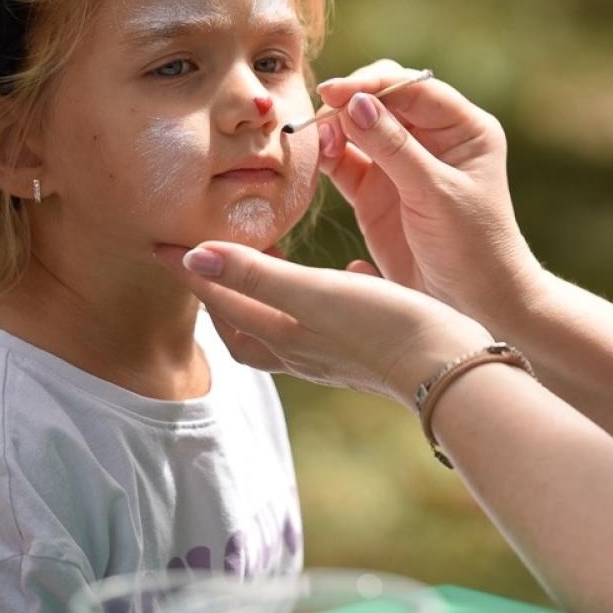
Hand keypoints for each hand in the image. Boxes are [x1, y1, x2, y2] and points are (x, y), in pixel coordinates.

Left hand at [157, 241, 489, 405]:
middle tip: (204, 258)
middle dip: (221, 293)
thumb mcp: (314, 293)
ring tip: (265, 267)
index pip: (220, 301)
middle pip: (245, 324)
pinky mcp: (372, 349)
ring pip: (287, 326)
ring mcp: (339, 354)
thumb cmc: (383, 328)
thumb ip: (255, 275)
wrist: (451, 369)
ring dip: (268, 298)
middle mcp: (304, 351)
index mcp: (282, 336)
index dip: (189, 270)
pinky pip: (335, 324)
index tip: (160, 243)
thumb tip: (192, 258)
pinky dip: (327, 300)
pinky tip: (347, 275)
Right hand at [312, 60, 545, 328]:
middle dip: (351, 101)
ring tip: (319, 142)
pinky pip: (345, 161)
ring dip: (335, 127)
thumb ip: (395, 149)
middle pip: (383, 99)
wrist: (474, 304)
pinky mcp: (375, 190)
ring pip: (359, 127)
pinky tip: (316, 156)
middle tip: (322, 114)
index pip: (414, 89)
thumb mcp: (437, 194)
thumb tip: (356, 103)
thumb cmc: (474, 246)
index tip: (337, 92)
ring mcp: (401, 163)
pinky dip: (327, 155)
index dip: (374, 85)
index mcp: (463, 128)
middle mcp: (432, 138)